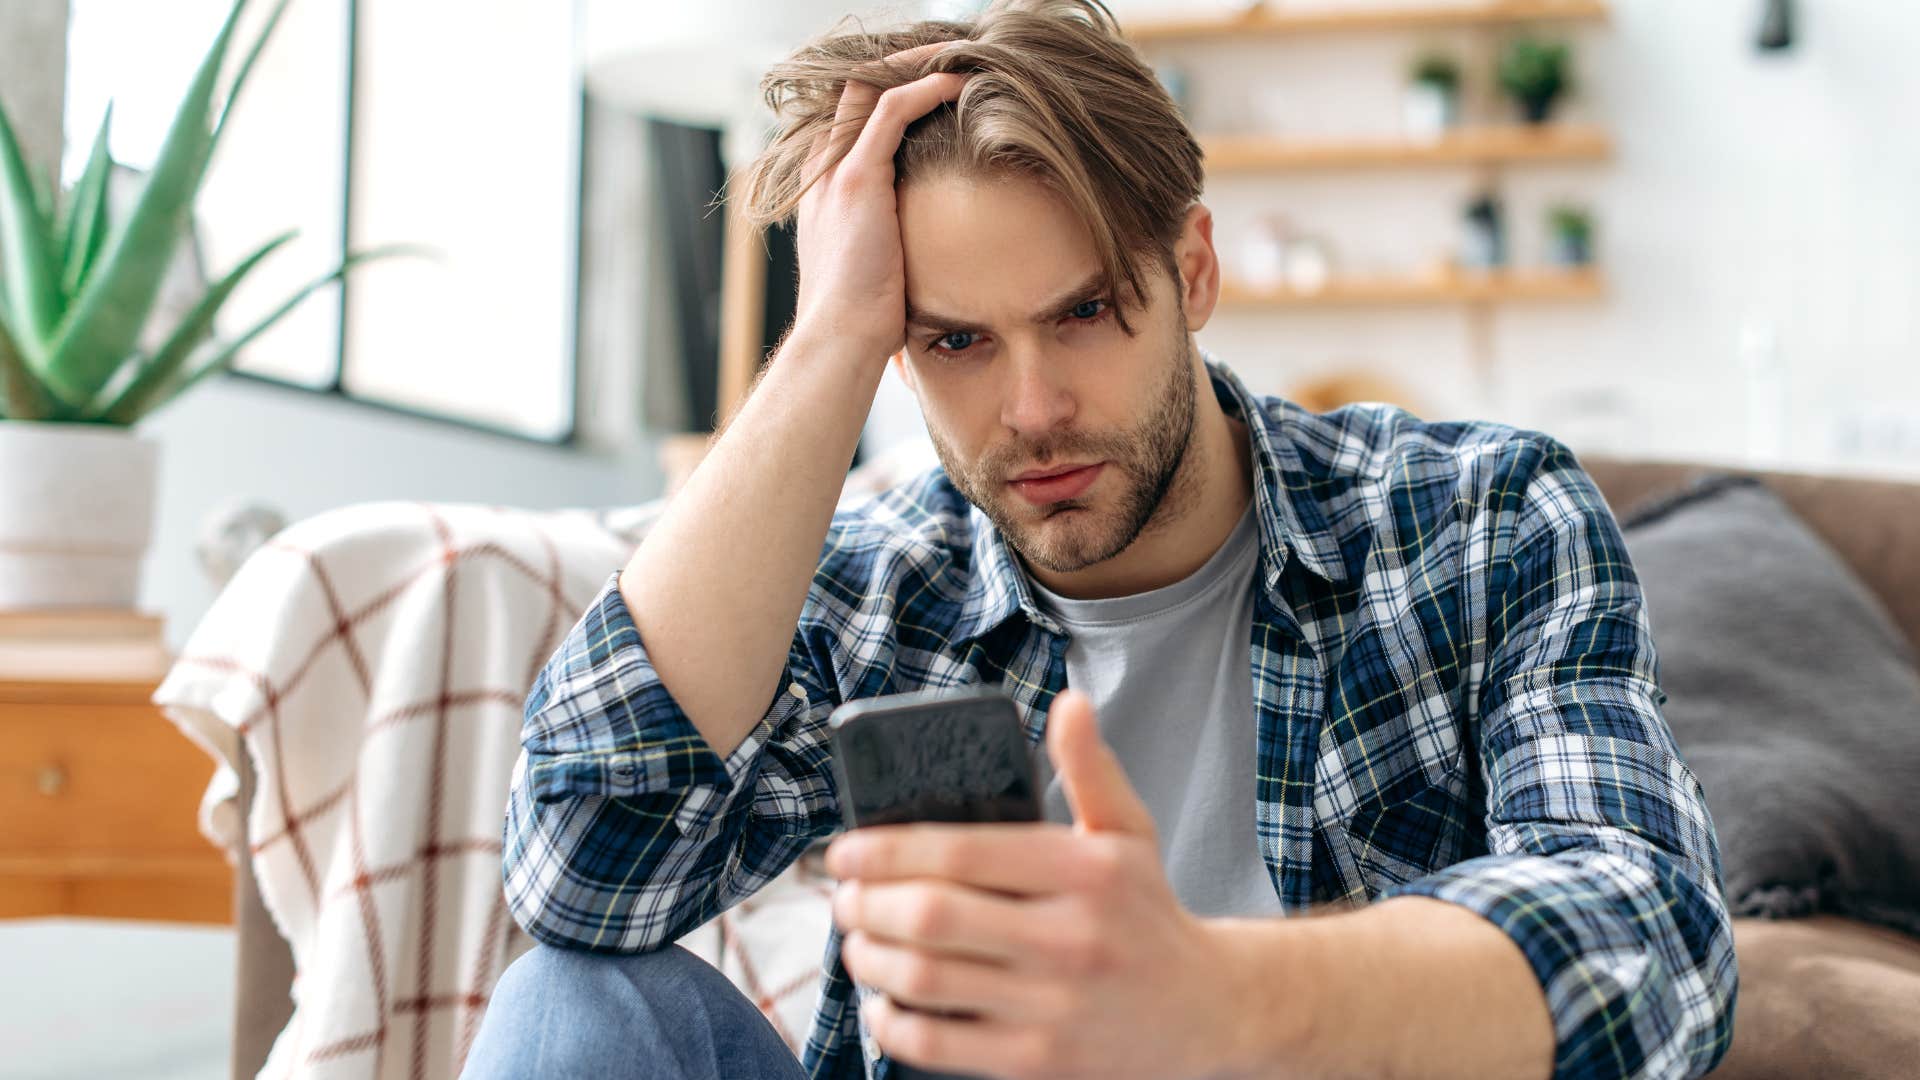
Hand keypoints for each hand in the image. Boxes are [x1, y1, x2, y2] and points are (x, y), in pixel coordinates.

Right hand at [789, 43, 965, 366]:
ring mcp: (835, 173)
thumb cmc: (864, 323)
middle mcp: (822, 172)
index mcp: (823, 191)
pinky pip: (891, 110)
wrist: (839, 343)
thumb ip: (894, 249)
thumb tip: (927, 260)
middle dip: (902, 67)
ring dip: (917, 64)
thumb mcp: (879, 272)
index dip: (891, 92)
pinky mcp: (857, 180)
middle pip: (855, 90)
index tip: (937, 87)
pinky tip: (959, 83)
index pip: (851, 119)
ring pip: (870, 86)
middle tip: (952, 59)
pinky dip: (926, 88)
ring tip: (961, 58)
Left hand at [825, 690, 1248, 1079]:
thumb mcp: (1129, 833)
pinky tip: (884, 1001)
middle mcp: (1071, 939)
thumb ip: (1090, 769)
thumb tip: (1070, 703)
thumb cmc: (1148, 913)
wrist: (1206, 1013)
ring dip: (870, 959)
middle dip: (867, 904)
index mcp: (1087, 872)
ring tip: (857, 942)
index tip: (845, 850)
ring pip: (926, 980)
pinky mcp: (1037, 1061)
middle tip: (843, 898)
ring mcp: (1054, 1006)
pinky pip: (939, 1044)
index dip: (887, 849)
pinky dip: (893, 1022)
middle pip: (932, 916)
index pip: (962, 852)